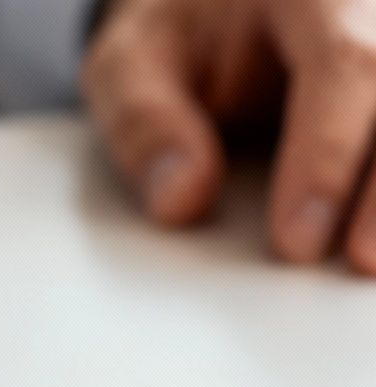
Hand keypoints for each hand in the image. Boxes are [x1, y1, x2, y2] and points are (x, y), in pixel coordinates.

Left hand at [84, 0, 375, 267]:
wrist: (215, 6)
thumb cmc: (181, 34)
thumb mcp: (131, 62)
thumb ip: (145, 121)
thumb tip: (182, 199)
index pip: (344, 65)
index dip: (327, 155)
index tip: (297, 237)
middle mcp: (374, 11)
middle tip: (359, 260)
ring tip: (370, 265)